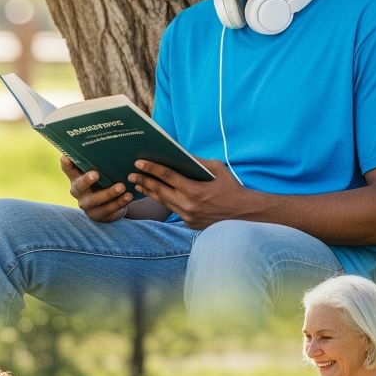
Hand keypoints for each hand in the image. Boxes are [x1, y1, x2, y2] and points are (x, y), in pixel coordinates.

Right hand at [61, 156, 132, 222]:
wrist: (114, 202)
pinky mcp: (99, 216)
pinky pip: (108, 211)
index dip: (66, 164)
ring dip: (109, 194)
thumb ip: (99, 158)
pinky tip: (128, 196)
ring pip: (95, 201)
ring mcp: (88, 206)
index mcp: (77, 177)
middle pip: (79, 187)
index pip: (68, 169)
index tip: (66, 156)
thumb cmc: (107, 179)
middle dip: (86, 180)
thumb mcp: (102, 169)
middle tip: (96, 174)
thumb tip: (106, 134)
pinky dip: (119, 204)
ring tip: (122, 186)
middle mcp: (79, 192)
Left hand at [125, 157, 250, 229]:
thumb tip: (179, 153)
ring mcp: (187, 216)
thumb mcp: (217, 169)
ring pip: (163, 202)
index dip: (151, 168)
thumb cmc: (231, 188)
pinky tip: (155, 195)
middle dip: (144, 181)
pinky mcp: (188, 223)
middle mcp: (188, 205)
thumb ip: (197, 162)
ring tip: (138, 184)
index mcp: (195, 190)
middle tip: (131, 174)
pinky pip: (172, 210)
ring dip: (149, 192)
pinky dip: (163, 201)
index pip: (167, 176)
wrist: (244, 214)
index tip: (139, 162)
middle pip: (159, 191)